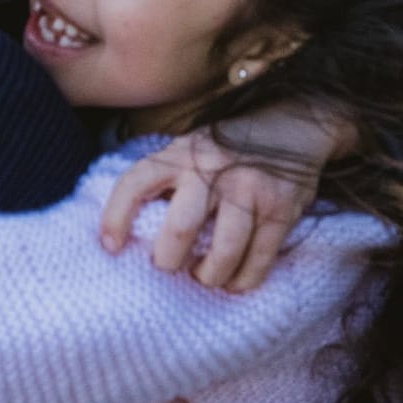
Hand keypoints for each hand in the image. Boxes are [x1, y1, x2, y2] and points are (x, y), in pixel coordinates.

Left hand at [98, 105, 349, 292]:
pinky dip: (243, 280)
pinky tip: (236, 280)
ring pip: (223, 253)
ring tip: (205, 275)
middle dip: (169, 261)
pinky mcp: (281, 208)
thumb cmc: (227, 147)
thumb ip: (166, 178)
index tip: (110, 247)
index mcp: (181, 153)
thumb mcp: (189, 148)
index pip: (136, 183)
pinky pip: (258, 261)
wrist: (292, 122)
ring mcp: (249, 188)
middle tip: (171, 267)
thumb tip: (130, 231)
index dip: (115, 218)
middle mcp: (212, 169)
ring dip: (209, 276)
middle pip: (180, 230)